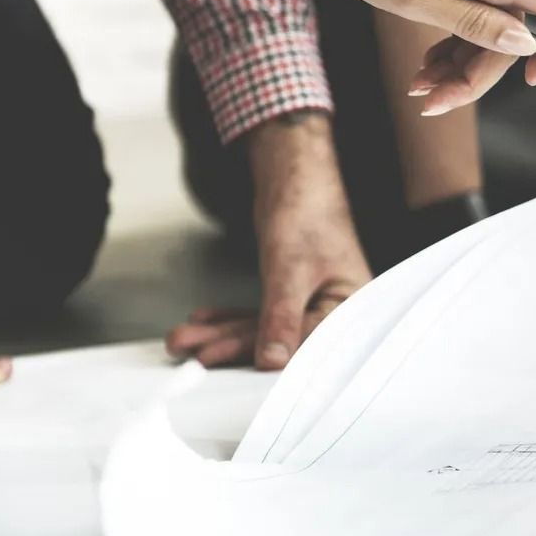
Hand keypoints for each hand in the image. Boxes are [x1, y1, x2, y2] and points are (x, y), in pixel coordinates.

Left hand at [166, 115, 369, 368]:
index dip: (263, 353)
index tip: (219, 359)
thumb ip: (280, 318)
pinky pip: (261, 313)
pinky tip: (204, 321)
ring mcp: (313, 302)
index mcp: (351, 306)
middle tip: (189, 348)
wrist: (299, 174)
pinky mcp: (293, 293)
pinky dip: (230, 317)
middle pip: (280, 338)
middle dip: (228, 342)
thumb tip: (272, 361)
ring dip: (222, 332)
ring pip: (264, 327)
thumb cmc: (309, 212)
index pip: (307, 342)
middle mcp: (336, 310)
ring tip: (184, 338)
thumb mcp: (290, 269)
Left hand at [324, 0, 535, 115]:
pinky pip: (475, 9)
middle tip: (433, 100)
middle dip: (479, 72)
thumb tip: (525, 43)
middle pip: (515, 29)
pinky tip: (427, 63)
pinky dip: (454, 41)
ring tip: (420, 87)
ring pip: (492, 25)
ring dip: (461, 63)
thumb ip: (473, 22)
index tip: (530, 79)